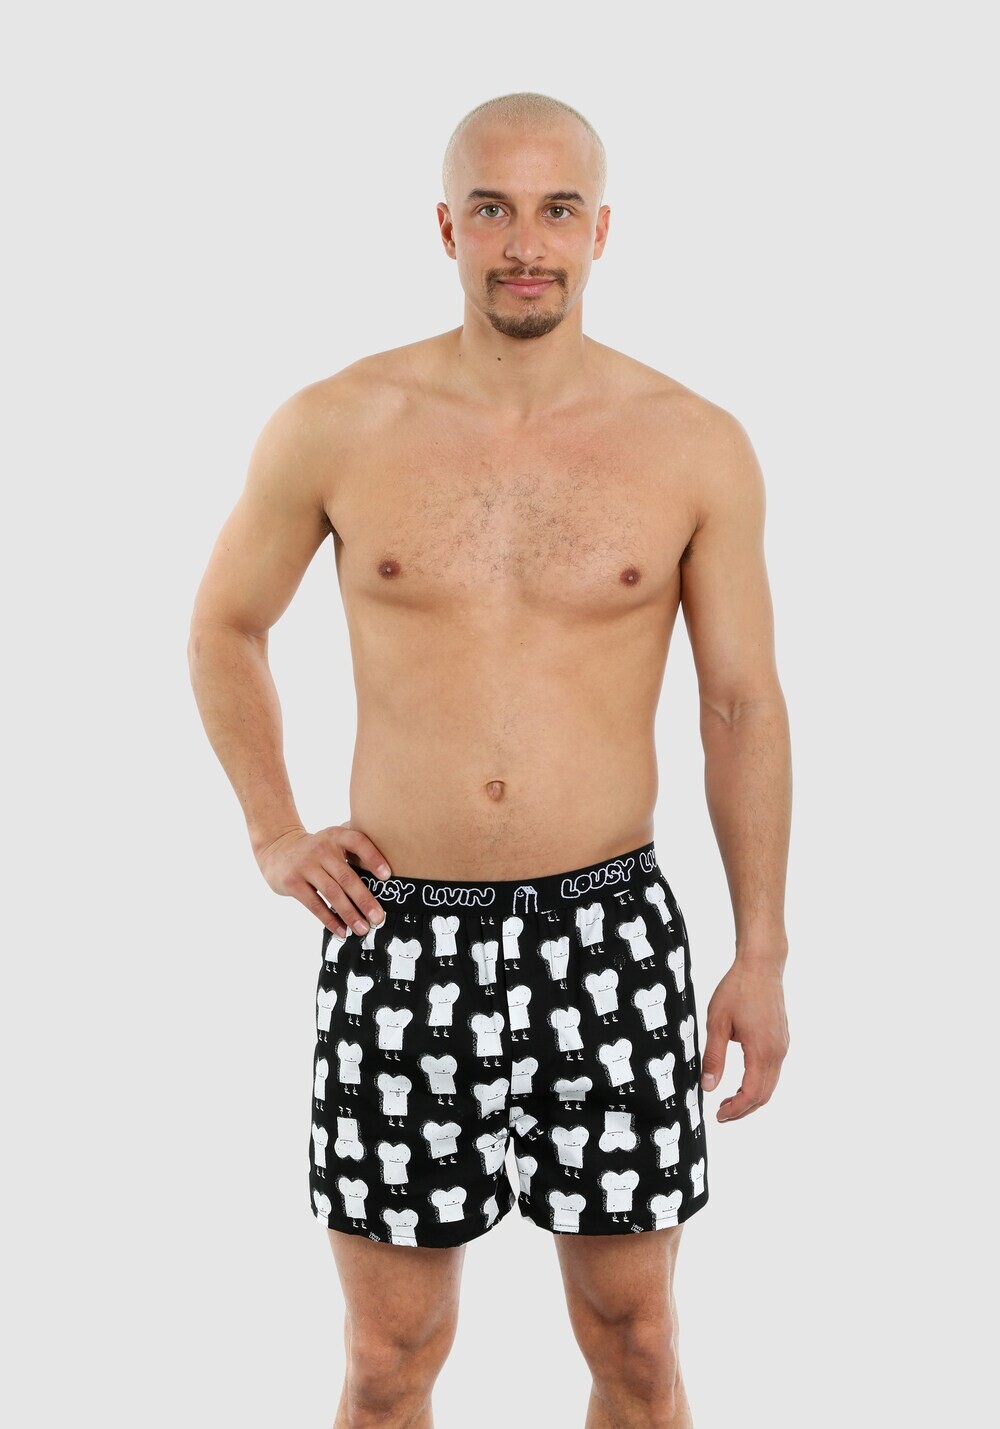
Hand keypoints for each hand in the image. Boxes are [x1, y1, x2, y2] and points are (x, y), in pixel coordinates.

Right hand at [254, 823, 391, 936]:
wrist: (277, 849)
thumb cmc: (316, 850)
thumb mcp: (332, 841)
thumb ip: (354, 852)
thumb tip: (384, 881)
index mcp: (336, 836)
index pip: (358, 842)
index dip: (373, 858)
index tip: (387, 877)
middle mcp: (321, 848)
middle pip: (346, 877)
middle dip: (365, 900)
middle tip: (378, 918)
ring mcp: (305, 865)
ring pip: (332, 893)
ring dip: (349, 914)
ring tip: (362, 929)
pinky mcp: (292, 882)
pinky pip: (315, 904)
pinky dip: (330, 920)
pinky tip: (342, 930)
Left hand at [700, 958, 789, 1120]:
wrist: (761, 965)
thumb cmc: (737, 989)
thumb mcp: (716, 1023)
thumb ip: (713, 1057)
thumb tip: (708, 1087)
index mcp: (762, 1050)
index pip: (752, 1094)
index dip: (735, 1110)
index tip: (718, 1115)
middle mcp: (777, 1052)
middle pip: (764, 1094)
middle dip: (744, 1109)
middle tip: (722, 1114)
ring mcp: (782, 1045)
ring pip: (770, 1084)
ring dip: (751, 1097)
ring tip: (729, 1101)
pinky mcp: (782, 1039)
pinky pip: (773, 1070)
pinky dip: (758, 1083)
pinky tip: (742, 1081)